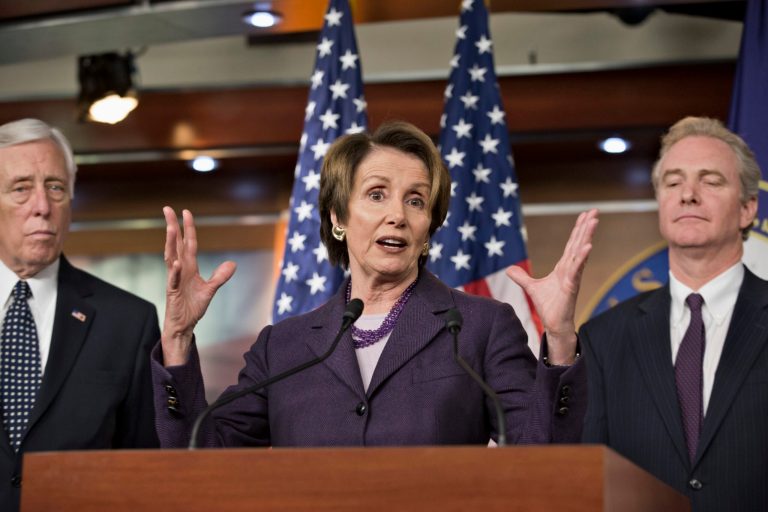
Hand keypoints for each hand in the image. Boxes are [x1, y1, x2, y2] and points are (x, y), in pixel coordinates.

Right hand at [161, 207, 235, 365]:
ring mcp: (174, 279)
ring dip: (171, 243)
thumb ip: (220, 276)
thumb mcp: (210, 290)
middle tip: (168, 209)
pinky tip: (176, 263)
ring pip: (171, 257)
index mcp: (189, 267)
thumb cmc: (192, 307)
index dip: (188, 228)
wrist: (184, 325)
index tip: (186, 212)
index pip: (189, 243)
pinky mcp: (172, 292)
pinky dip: (174, 272)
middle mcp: (180, 269)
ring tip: (171, 228)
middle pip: (176, 244)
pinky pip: (172, 280)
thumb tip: (232, 264)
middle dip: (173, 226)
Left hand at [506, 209, 597, 363]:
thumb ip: (521, 277)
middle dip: (586, 227)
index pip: (571, 244)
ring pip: (580, 253)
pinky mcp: (571, 286)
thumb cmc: (549, 307)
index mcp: (563, 267)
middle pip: (579, 243)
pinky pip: (577, 270)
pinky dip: (582, 258)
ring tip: (594, 222)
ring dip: (587, 237)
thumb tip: (509, 269)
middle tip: (595, 211)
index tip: (584, 215)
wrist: (554, 324)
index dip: (577, 229)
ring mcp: (573, 277)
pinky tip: (587, 246)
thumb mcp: (531, 288)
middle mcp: (570, 269)